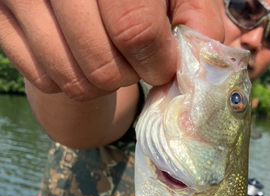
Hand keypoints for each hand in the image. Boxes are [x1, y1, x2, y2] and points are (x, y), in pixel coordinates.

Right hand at [0, 0, 223, 100]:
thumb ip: (197, 16)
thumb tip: (202, 61)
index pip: (135, 29)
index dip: (156, 61)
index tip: (162, 63)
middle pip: (102, 66)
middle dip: (129, 74)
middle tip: (133, 57)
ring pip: (72, 81)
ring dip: (100, 82)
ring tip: (107, 54)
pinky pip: (44, 80)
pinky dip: (68, 79)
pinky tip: (77, 54)